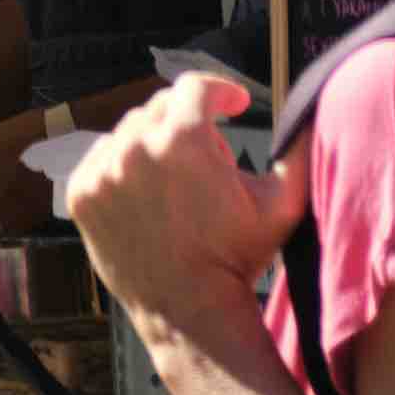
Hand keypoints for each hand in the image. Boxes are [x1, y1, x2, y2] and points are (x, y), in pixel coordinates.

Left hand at [60, 72, 305, 351]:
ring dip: (155, 145)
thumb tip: (313, 115)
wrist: (188, 309)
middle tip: (211, 159)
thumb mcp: (283, 204)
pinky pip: (102, 158)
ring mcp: (103, 170)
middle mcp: (136, 147)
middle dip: (190, 124)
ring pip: (130, 132)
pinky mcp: (81, 192)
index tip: (233, 105)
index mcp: (184, 140)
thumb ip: (299, 150)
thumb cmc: (238, 257)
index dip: (220, 92)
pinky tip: (148, 194)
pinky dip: (122, 167)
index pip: (197, 86)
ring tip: (179, 182)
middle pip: (162, 107)